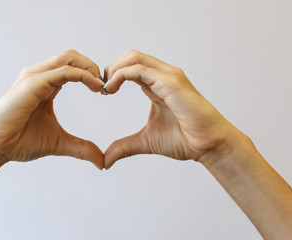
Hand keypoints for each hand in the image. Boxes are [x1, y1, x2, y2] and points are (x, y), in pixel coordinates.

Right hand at [0, 49, 104, 168]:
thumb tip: (101, 162)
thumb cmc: (19, 141)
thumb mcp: (59, 143)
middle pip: (73, 57)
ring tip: (102, 85)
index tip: (105, 91)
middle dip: (93, 67)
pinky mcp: (33, 83)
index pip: (73, 68)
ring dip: (90, 67)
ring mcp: (36, 77)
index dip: (91, 75)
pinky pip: (64, 72)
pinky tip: (96, 87)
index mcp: (47, 86)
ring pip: (69, 58)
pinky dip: (83, 75)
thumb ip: (81, 148)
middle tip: (106, 85)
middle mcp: (41, 77)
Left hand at [103, 49, 235, 168]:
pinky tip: (111, 88)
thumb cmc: (185, 140)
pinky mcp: (170, 82)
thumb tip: (106, 160)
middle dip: (111, 68)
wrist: (208, 145)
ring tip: (105, 87)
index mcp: (157, 85)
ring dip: (114, 69)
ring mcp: (167, 76)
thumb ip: (125, 147)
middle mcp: (162, 76)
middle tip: (101, 88)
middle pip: (130, 56)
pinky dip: (120, 75)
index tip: (103, 92)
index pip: (131, 67)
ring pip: (133, 57)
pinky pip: (139, 69)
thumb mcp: (146, 141)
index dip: (113, 75)